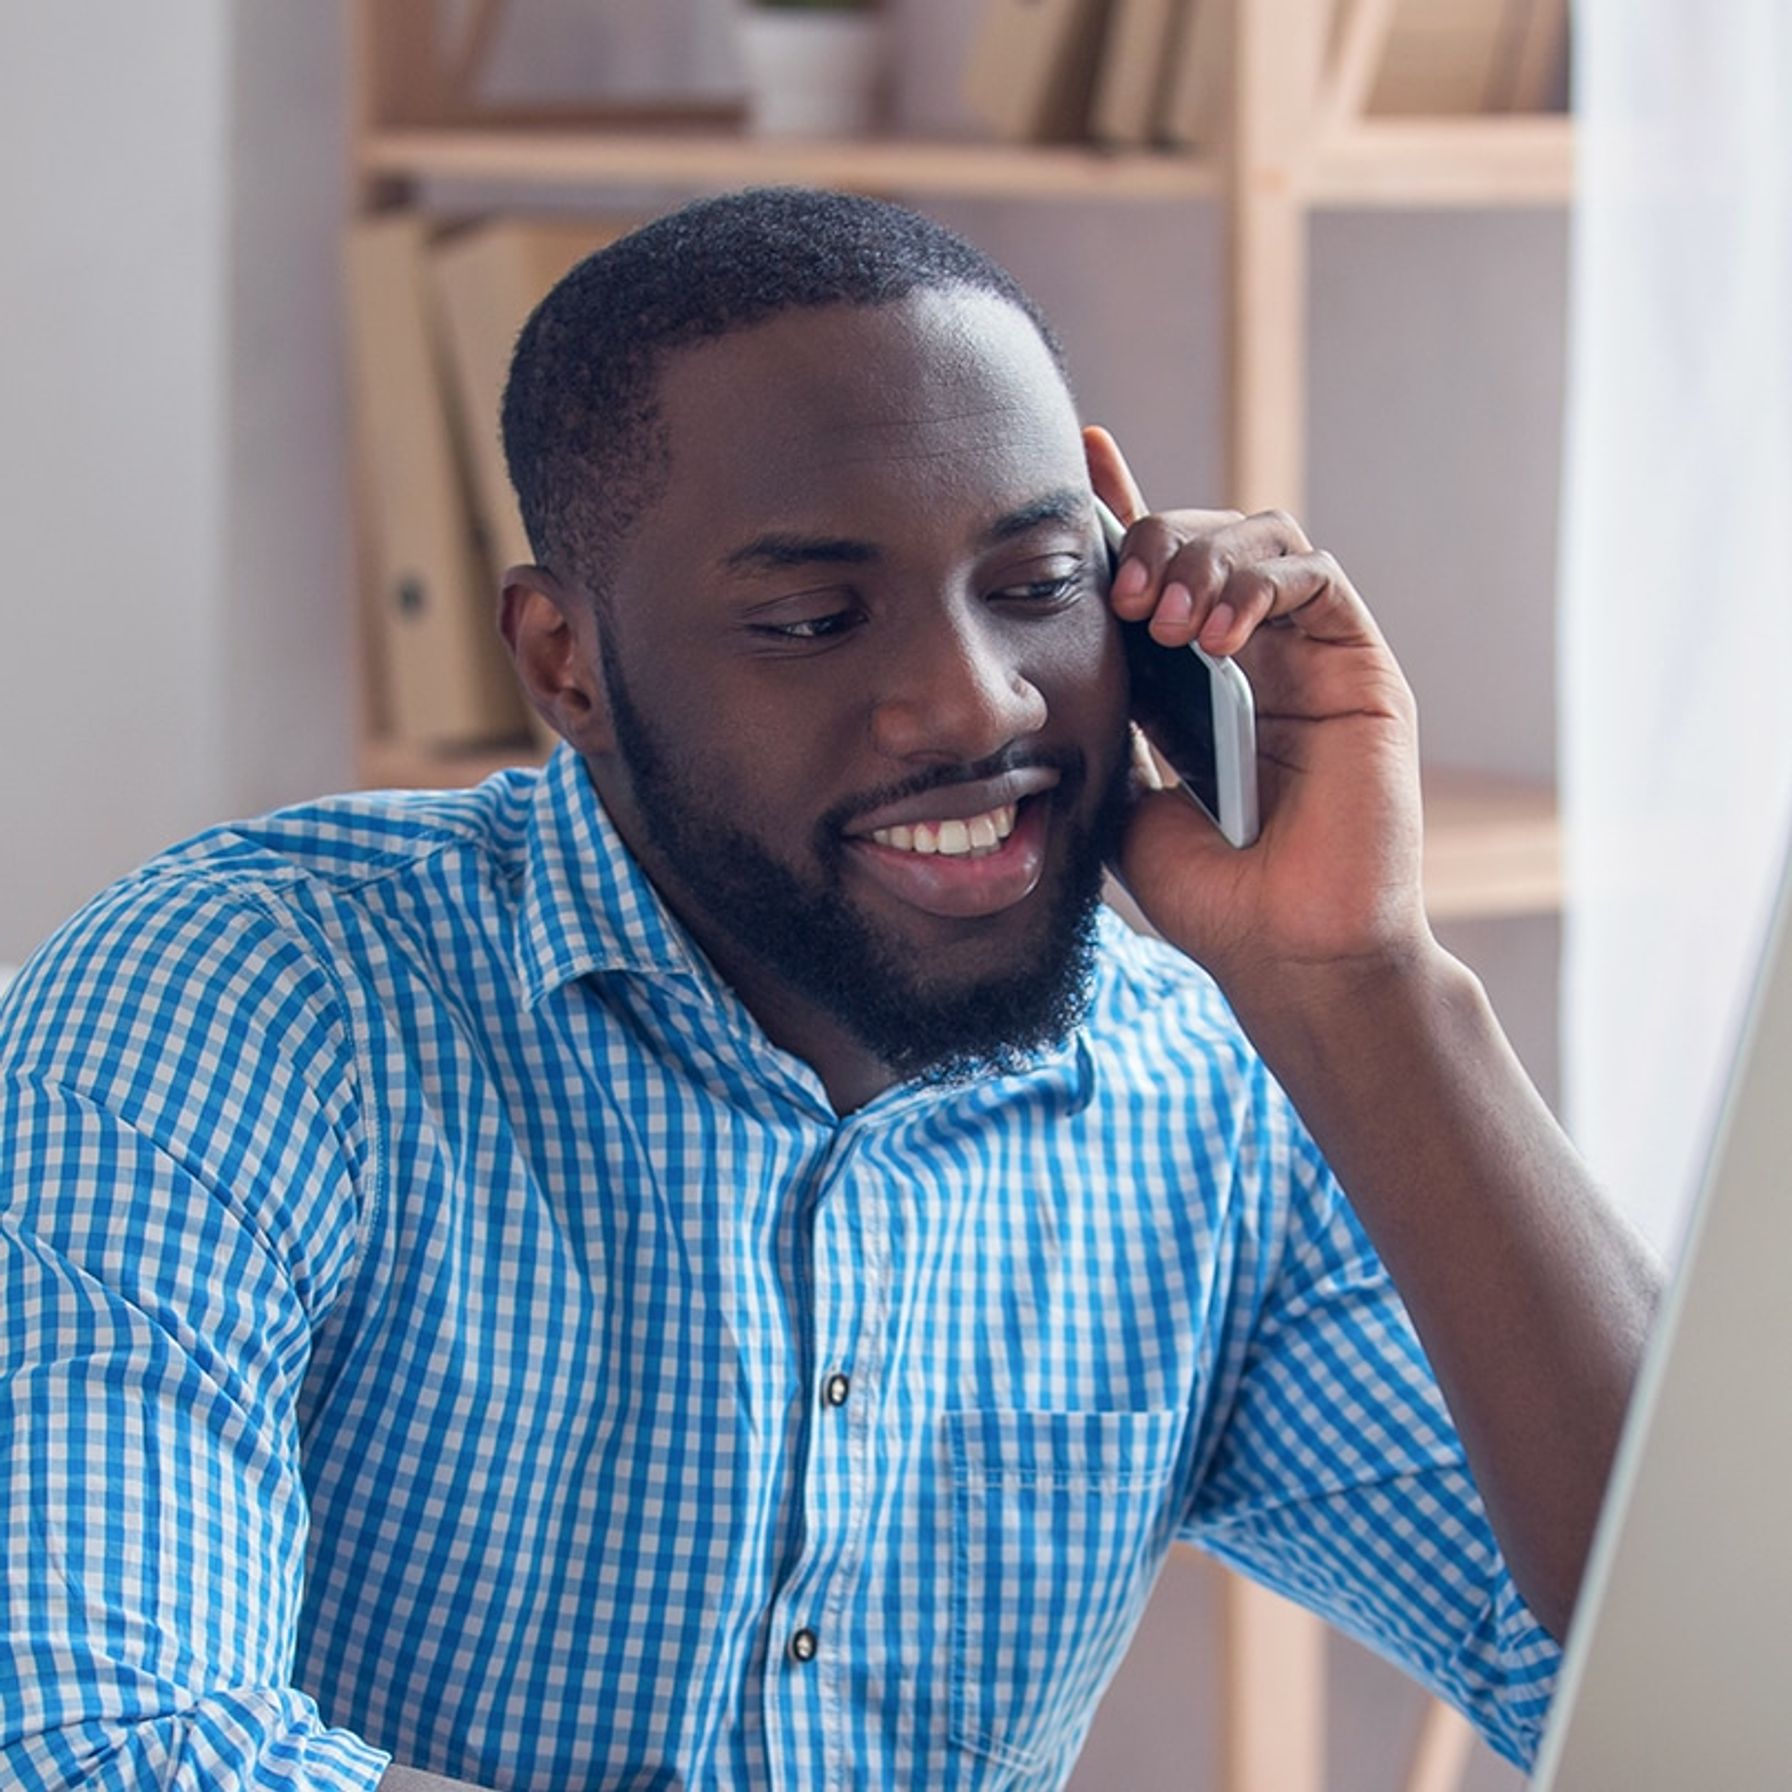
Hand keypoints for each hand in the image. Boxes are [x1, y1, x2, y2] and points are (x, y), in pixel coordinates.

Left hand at [1085, 426, 1430, 1002]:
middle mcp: (1250, 657)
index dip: (1121, 507)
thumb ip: (1098, 723)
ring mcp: (1307, 658)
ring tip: (1166, 619)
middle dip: (1153, 540)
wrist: (1286, 952)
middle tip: (1122, 597)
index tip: (1077, 457)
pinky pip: (1315, 578)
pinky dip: (1260, 584)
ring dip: (1203, 556)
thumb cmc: (1208, 895)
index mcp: (1189, 681)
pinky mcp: (1361, 668)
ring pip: (1260, 538)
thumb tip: (1044, 663)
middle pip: (1203, 538)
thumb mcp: (1119, 798)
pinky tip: (1218, 635)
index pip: (1157, 571)